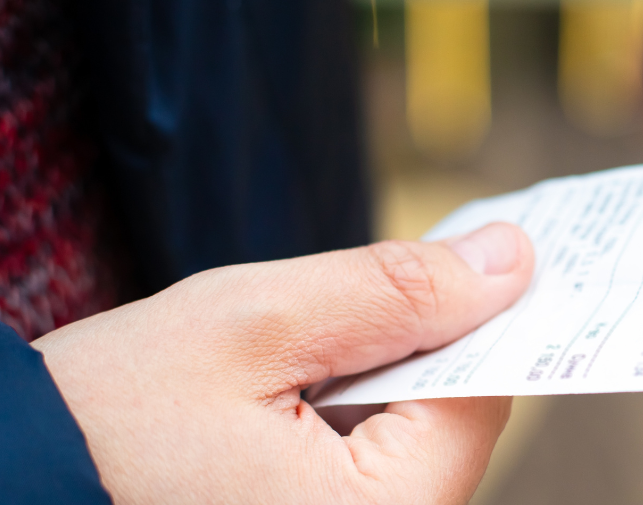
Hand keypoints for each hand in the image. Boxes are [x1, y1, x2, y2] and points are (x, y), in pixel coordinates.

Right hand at [32, 223, 534, 503]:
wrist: (9, 491)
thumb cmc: (101, 424)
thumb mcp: (250, 325)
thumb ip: (392, 290)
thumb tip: (509, 260)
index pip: (484, 396)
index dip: (489, 311)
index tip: (494, 246)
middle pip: (452, 422)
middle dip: (428, 339)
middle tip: (395, 276)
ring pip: (410, 442)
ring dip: (383, 374)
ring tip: (322, 336)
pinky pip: (369, 470)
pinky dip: (353, 413)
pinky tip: (308, 383)